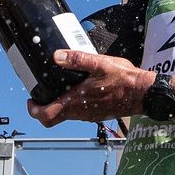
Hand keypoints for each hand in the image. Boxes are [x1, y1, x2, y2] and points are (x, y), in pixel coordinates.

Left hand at [26, 51, 154, 125]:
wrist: (143, 94)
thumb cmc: (123, 80)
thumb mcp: (99, 64)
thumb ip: (77, 60)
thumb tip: (56, 56)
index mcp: (76, 102)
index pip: (46, 116)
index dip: (34, 110)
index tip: (31, 100)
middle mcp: (80, 113)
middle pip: (53, 118)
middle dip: (44, 108)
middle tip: (41, 95)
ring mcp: (89, 115)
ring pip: (66, 115)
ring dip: (59, 104)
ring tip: (59, 86)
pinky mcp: (97, 114)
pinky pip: (79, 112)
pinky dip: (72, 104)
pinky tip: (79, 89)